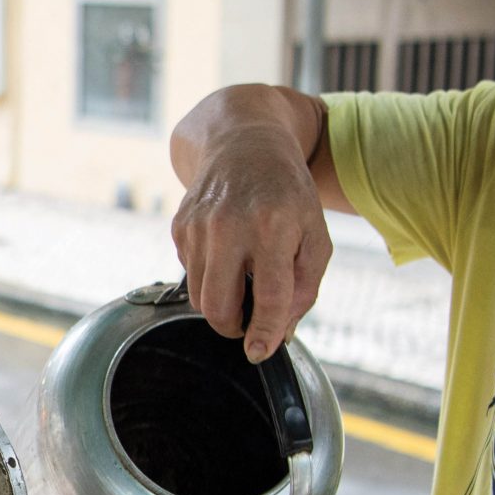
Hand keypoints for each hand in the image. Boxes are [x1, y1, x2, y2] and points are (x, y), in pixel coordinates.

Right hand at [170, 121, 334, 360]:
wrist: (244, 142)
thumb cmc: (287, 193)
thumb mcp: (316, 235)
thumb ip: (305, 287)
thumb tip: (280, 333)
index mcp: (273, 226)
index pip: (269, 297)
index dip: (266, 333)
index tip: (260, 352)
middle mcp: (230, 226)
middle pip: (218, 308)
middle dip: (233, 327)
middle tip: (249, 323)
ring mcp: (198, 226)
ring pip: (199, 297)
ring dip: (221, 303)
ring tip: (242, 280)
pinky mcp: (179, 227)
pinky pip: (189, 274)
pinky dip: (209, 276)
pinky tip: (226, 252)